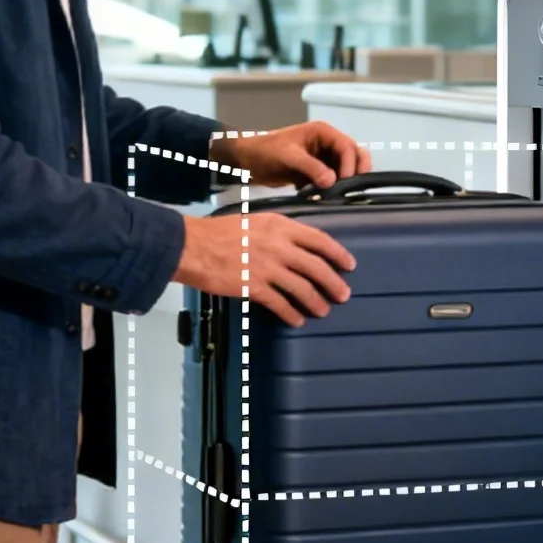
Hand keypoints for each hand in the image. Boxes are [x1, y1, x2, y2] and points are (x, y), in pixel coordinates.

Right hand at [175, 212, 354, 326]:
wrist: (193, 247)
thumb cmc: (219, 233)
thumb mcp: (254, 222)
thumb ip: (278, 232)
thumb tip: (296, 247)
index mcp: (280, 226)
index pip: (319, 240)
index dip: (337, 254)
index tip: (349, 264)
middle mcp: (279, 246)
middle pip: (316, 267)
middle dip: (333, 283)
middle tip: (343, 294)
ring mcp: (268, 267)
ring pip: (303, 288)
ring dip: (316, 301)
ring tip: (323, 311)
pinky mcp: (255, 287)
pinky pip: (281, 303)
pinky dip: (292, 313)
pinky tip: (297, 320)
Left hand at [211, 122, 371, 190]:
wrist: (246, 161)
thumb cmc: (265, 150)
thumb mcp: (288, 156)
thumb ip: (311, 167)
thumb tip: (331, 181)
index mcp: (323, 132)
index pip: (347, 147)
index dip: (350, 164)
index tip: (345, 182)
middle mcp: (327, 144)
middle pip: (354, 156)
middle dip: (356, 171)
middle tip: (351, 188)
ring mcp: (323, 158)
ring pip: (345, 170)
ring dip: (344, 182)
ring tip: (336, 194)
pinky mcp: (316, 172)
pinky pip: (332, 181)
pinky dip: (331, 189)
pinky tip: (324, 197)